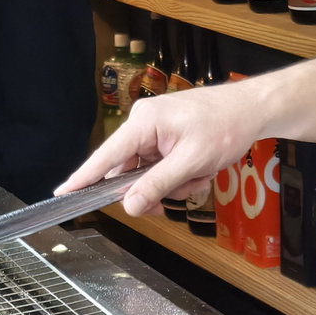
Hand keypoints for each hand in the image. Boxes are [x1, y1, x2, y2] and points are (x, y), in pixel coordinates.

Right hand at [54, 81, 260, 215]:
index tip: (62, 194)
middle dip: (152, 189)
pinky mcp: (165, 138)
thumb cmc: (226, 125)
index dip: (83, 178)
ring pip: (146, 174)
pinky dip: (178, 176)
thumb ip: (157, 185)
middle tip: (177, 194)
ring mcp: (154, 132)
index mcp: (144, 123)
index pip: (105, 157)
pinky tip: (198, 170)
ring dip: (171, 184)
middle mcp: (143, 125)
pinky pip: (159, 167)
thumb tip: (129, 206)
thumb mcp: (191, 161)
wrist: (253, 109)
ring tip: (198, 175)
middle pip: (126, 172)